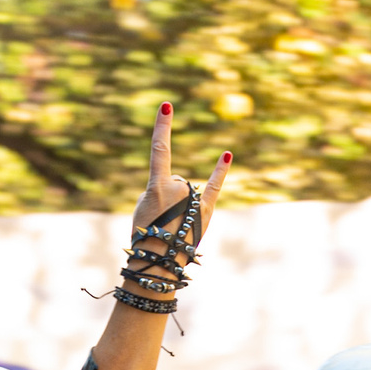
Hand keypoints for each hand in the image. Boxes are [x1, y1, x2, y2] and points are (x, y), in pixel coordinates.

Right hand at [128, 102, 229, 276]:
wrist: (159, 264)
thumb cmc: (146, 236)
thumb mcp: (143, 209)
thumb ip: (158, 190)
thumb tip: (177, 189)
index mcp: (157, 186)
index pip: (159, 150)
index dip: (162, 126)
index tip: (168, 105)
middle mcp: (179, 187)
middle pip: (173, 181)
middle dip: (167, 199)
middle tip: (161, 221)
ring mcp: (194, 198)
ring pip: (186, 191)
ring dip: (179, 206)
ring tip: (173, 226)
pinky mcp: (206, 210)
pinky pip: (214, 186)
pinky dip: (220, 171)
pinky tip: (226, 155)